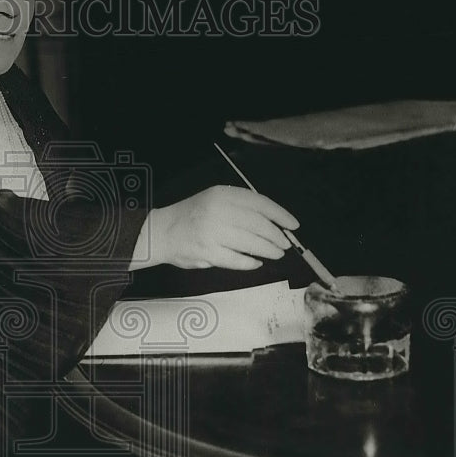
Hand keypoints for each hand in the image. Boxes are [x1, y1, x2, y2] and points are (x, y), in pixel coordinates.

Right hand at [132, 185, 298, 270]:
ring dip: (269, 250)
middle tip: (284, 244)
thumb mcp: (215, 200)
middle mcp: (218, 211)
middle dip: (277, 237)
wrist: (162, 231)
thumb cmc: (192, 216)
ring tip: (275, 253)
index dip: (281, 215)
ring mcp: (213, 233)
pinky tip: (255, 262)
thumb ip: (240, 207)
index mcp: (222, 194)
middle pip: (260, 225)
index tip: (293, 225)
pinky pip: (238, 260)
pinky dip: (251, 263)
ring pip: (252, 243)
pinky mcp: (208, 253)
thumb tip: (274, 222)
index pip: (260, 203)